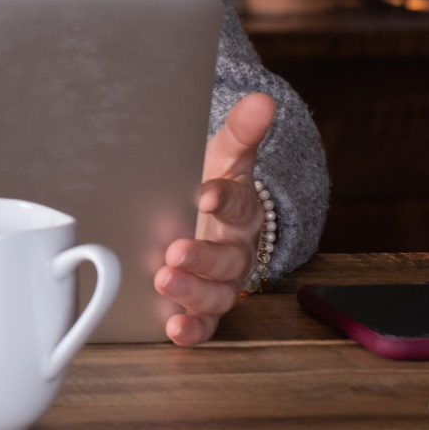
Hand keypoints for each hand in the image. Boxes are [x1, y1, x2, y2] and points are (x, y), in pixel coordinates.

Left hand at [155, 91, 274, 345]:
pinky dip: (192, 329)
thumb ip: (241, 130)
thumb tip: (264, 99)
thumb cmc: (211, 183)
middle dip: (203, 257)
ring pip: (217, 294)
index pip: (238, 201)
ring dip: (192, 293)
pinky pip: (203, 322)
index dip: (224, 197)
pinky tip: (172, 329)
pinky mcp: (202, 304)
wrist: (212, 217)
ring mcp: (220, 280)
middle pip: (227, 259)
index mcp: (241, 209)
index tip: (205, 193)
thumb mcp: (223, 155)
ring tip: (165, 282)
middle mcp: (235, 249)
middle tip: (175, 251)